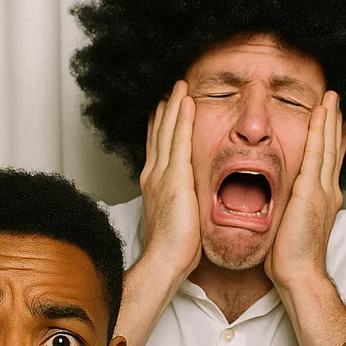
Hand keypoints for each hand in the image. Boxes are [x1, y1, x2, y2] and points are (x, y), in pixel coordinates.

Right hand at [139, 80, 200, 278]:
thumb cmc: (175, 249)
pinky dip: (182, 118)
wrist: (166, 259)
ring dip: (173, 106)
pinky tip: (187, 101)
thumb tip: (191, 202)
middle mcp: (155, 175)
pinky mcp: (175, 177)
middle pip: (159, 134)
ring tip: (179, 86)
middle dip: (164, 111)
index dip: (160, 128)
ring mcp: (163, 174)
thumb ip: (183, 204)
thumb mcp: (179, 219)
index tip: (164, 111)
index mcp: (155, 185)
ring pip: (168, 131)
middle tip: (168, 90)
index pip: (158, 149)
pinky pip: (180, 139)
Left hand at [265, 90, 344, 289]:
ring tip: (331, 98)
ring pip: (327, 146)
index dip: (331, 142)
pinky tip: (321, 112)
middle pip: (333, 150)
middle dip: (334, 124)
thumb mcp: (290, 227)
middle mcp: (328, 192)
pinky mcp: (311, 191)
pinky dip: (319, 130)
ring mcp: (322, 190)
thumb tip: (280, 202)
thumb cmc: (290, 259)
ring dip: (329, 119)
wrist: (298, 275)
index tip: (332, 124)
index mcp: (323, 201)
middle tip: (335, 102)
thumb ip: (289, 209)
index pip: (328, 164)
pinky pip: (317, 152)